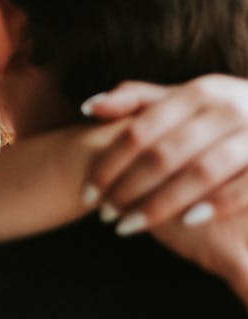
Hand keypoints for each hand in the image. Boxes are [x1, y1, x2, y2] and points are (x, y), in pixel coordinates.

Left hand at [80, 75, 247, 306]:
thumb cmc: (221, 112)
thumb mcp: (184, 98)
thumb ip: (136, 100)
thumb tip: (88, 106)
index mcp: (197, 92)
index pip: (140, 131)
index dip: (109, 164)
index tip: (87, 195)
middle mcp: (225, 108)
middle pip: (164, 153)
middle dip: (128, 188)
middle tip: (105, 217)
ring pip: (200, 172)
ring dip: (161, 203)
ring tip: (130, 226)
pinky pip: (243, 185)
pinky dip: (215, 203)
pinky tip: (187, 222)